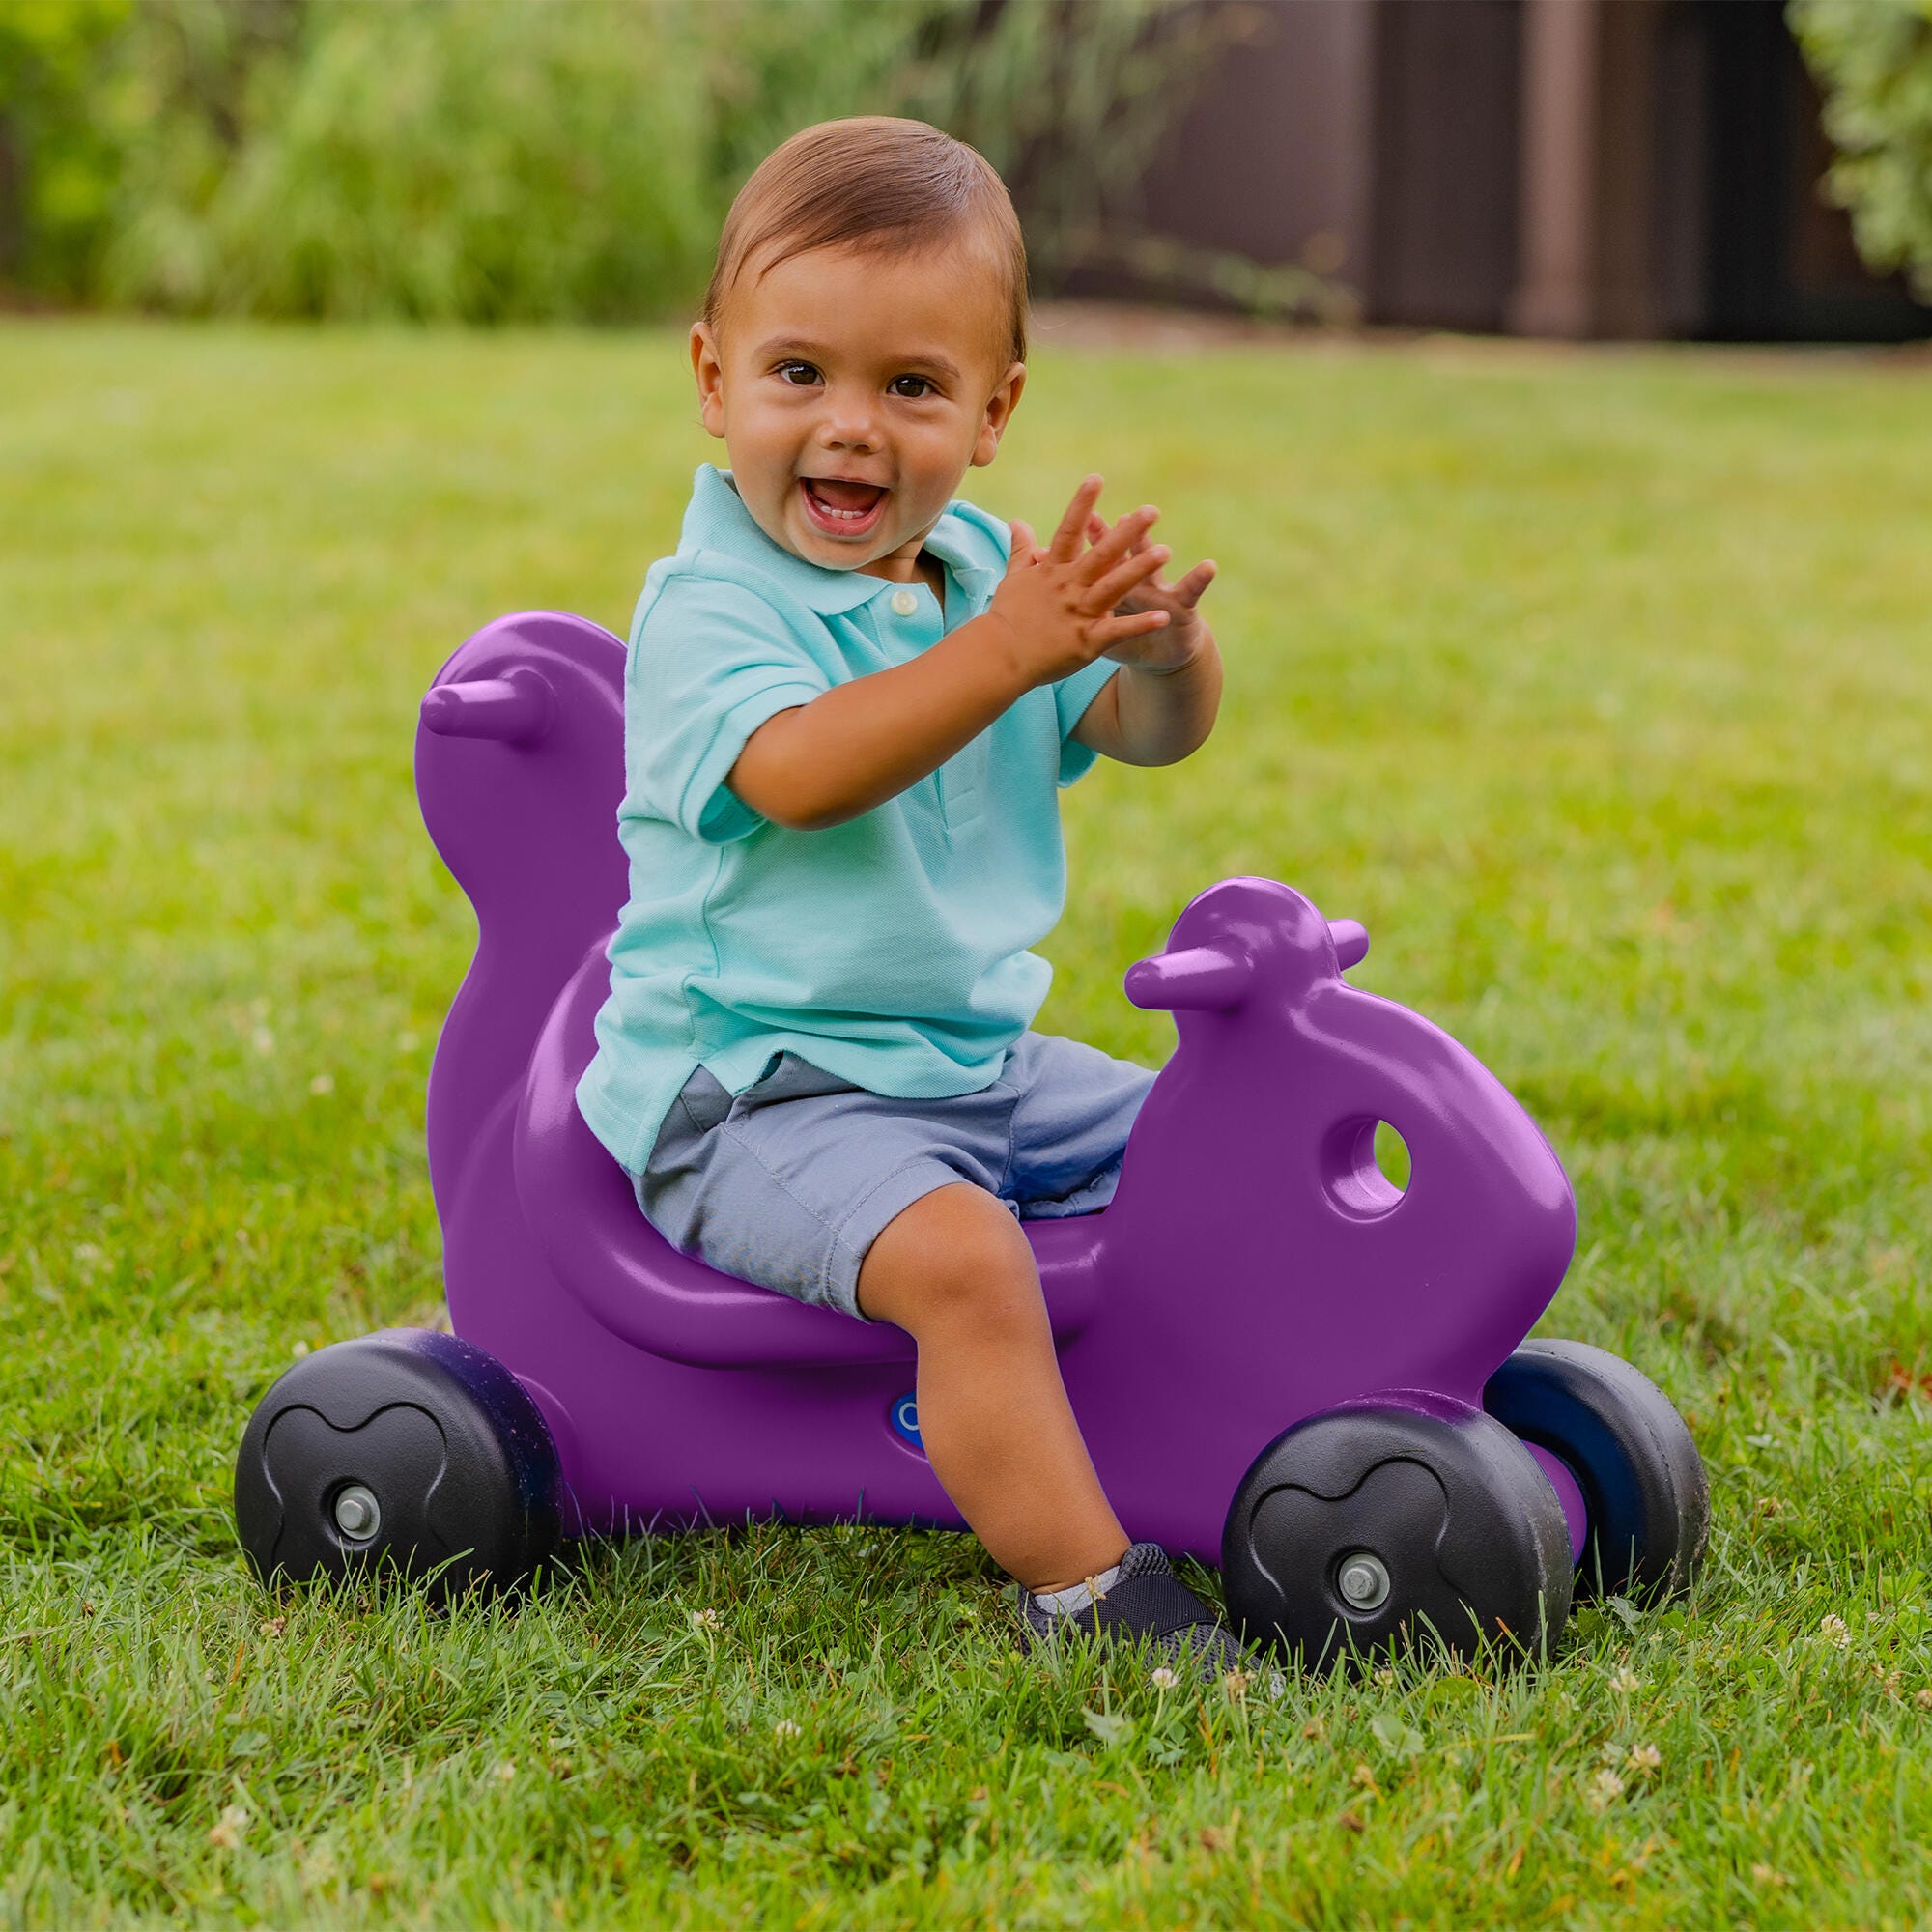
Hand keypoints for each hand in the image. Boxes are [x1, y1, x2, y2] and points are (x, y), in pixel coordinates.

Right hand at [986, 475, 1174, 688]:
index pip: (1069, 530)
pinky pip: (1117, 631)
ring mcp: (1078, 613)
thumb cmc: (1006, 618)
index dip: (1082, 504)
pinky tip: (1164, 618)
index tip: (1096, 478)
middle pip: (1101, 554)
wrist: (998, 657)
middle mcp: (1069, 587)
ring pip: (1114, 587)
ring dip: (1139, 569)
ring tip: (1165, 553)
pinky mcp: (1086, 641)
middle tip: (1152, 511)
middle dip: (1127, 532)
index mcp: (1053, 571)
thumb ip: (1020, 549)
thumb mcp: (1013, 578)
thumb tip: (1016, 521)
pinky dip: (1140, 625)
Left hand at [1078, 505, 1215, 671]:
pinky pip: (1191, 593)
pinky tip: (1209, 565)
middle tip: (1123, 516)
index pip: (1099, 555)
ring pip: (1156, 569)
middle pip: (1126, 555)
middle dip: (1125, 536)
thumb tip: (1042, 566)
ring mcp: (1160, 591)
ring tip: (1162, 541)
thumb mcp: (1093, 618)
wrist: (1161, 654)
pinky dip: (1200, 579)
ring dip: (1157, 556)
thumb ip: (1069, 594)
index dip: (1093, 538)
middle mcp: (1136, 579)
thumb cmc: (1122, 634)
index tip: (1085, 517)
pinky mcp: (1182, 607)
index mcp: (1111, 581)